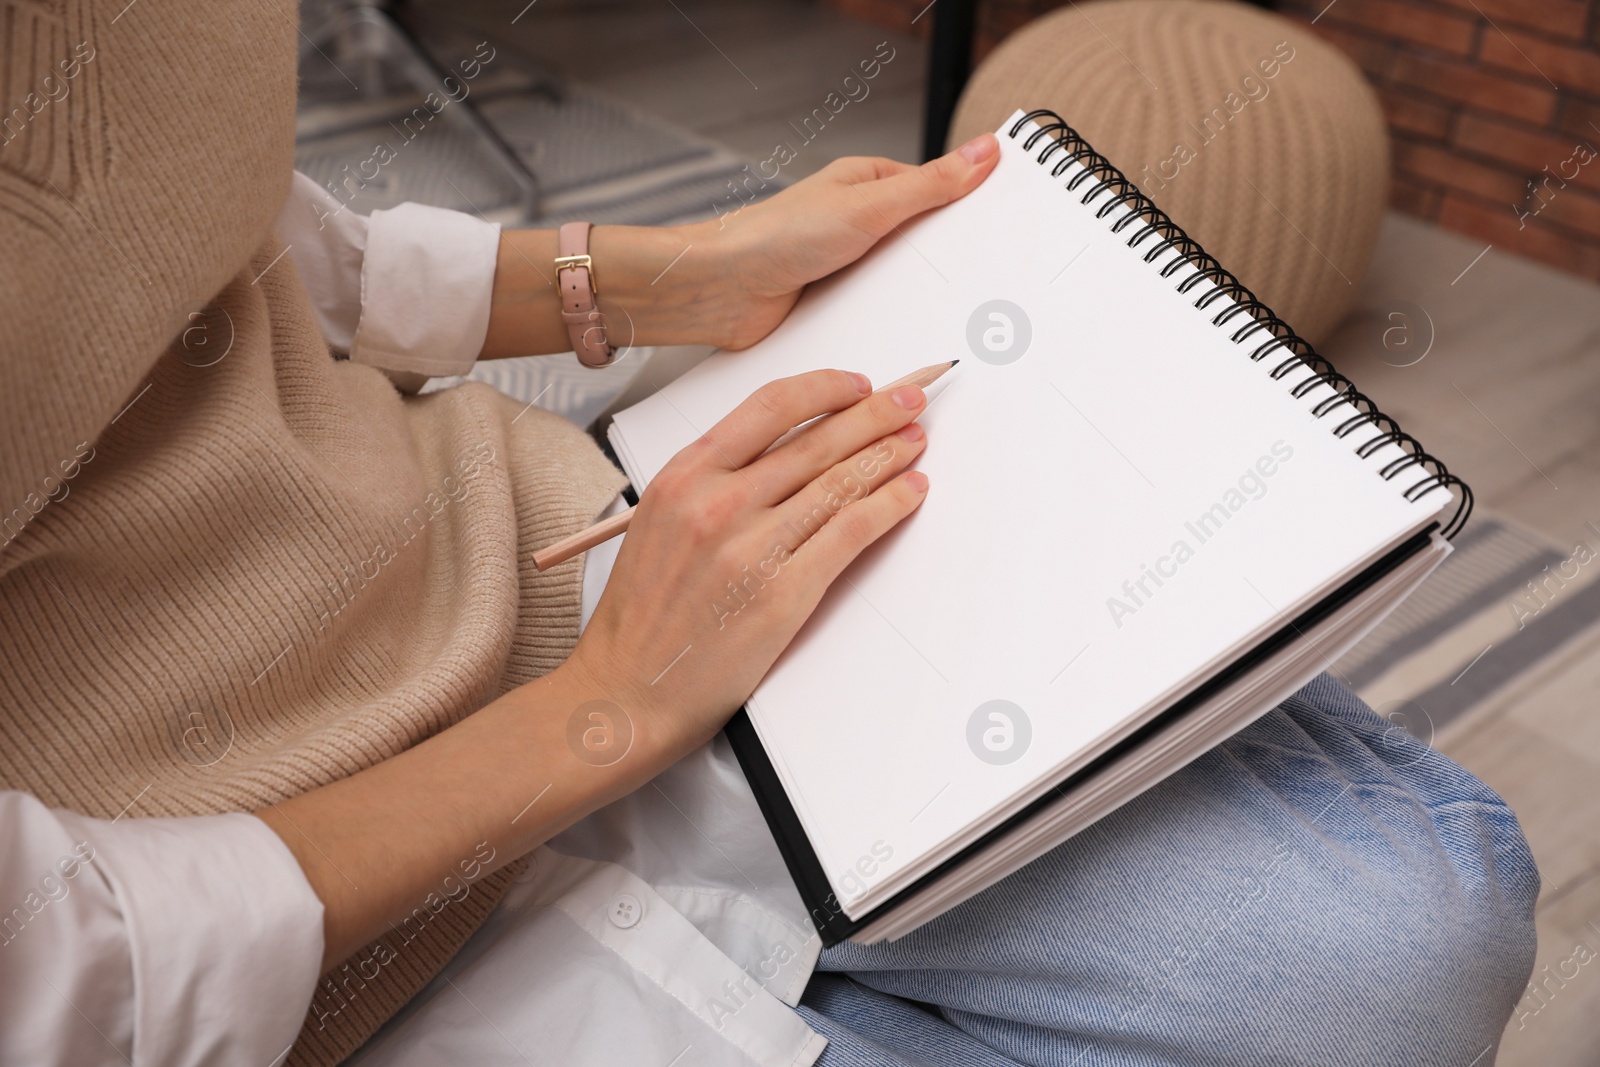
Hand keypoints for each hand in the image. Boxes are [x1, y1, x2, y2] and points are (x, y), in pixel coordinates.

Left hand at [479, 135, 997, 358]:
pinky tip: (915, 341)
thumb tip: (984, 151)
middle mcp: (858, 225)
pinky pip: (877, 315)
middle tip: (996, 285)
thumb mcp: (867, 206)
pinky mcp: (833, 307)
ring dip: (922, 300)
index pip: (938, 194)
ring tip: (965, 321)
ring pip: (902, 283)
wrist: (718, 292)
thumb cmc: (774, 237)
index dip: (974, 211)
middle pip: (924, 243)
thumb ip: (930, 185)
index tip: (1012, 227)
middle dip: (953, 263)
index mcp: (868, 187)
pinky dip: (894, 325)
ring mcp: (846, 268)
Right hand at [567, 367, 931, 751]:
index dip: (825, 389)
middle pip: (817, 439)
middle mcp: (717, 502)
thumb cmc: (642, 618)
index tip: (856, 386)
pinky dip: (890, 505)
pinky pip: (852, 532)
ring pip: (841, 482)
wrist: (626, 689)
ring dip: (890, 456)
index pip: (770, 407)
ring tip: (914, 443)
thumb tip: (788, 453)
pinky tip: (910, 492)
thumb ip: (714, 484)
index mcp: (683, 476)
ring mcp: (752, 547)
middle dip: (875, 415)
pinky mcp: (783, 593)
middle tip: (909, 402)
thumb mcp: (659, 523)